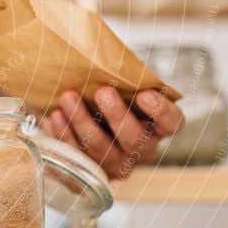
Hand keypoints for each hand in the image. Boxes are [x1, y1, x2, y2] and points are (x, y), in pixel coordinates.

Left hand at [41, 87, 184, 178]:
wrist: (78, 114)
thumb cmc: (105, 96)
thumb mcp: (120, 87)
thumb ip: (120, 79)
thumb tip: (101, 58)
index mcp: (157, 126)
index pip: (172, 123)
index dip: (161, 111)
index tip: (144, 93)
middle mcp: (141, 150)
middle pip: (135, 138)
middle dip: (117, 115)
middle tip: (103, 91)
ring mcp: (114, 163)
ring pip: (100, 148)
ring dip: (82, 121)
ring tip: (68, 97)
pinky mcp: (87, 169)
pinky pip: (75, 154)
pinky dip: (64, 134)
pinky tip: (55, 116)